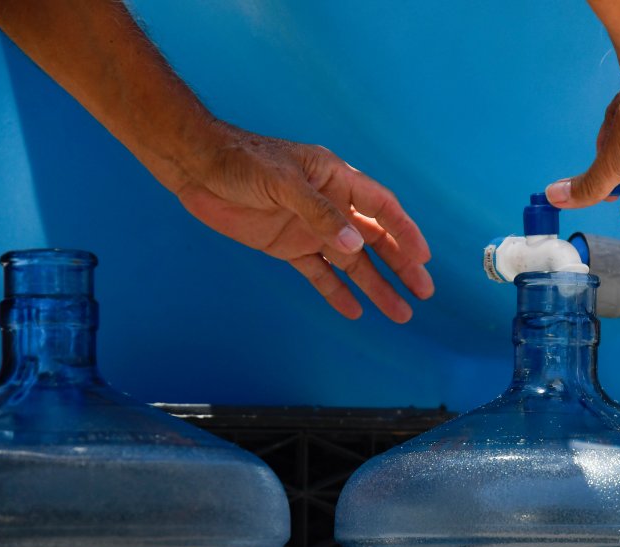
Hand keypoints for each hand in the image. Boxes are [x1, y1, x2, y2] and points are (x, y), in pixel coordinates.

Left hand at [174, 122, 432, 322]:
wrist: (194, 167)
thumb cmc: (241, 161)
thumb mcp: (283, 182)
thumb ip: (320, 214)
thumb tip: (354, 247)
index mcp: (336, 179)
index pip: (382, 208)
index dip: (405, 232)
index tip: (423, 258)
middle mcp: (330, 205)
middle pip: (375, 240)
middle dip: (401, 266)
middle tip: (424, 292)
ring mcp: (309, 228)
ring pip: (352, 263)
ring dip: (376, 286)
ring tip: (400, 313)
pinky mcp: (287, 247)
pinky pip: (319, 273)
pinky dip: (336, 292)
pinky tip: (354, 311)